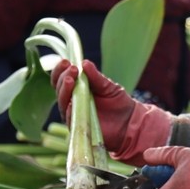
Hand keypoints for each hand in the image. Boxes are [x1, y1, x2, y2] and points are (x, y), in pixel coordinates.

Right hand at [51, 59, 172, 165]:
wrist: (130, 123)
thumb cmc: (118, 103)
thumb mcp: (108, 86)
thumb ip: (96, 77)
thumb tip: (84, 62)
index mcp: (77, 90)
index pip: (62, 79)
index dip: (60, 71)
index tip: (65, 61)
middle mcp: (72, 102)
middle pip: (59, 90)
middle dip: (62, 78)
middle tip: (71, 68)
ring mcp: (74, 115)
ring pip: (62, 103)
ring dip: (64, 90)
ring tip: (70, 79)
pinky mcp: (79, 127)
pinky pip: (70, 119)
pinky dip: (70, 110)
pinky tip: (71, 101)